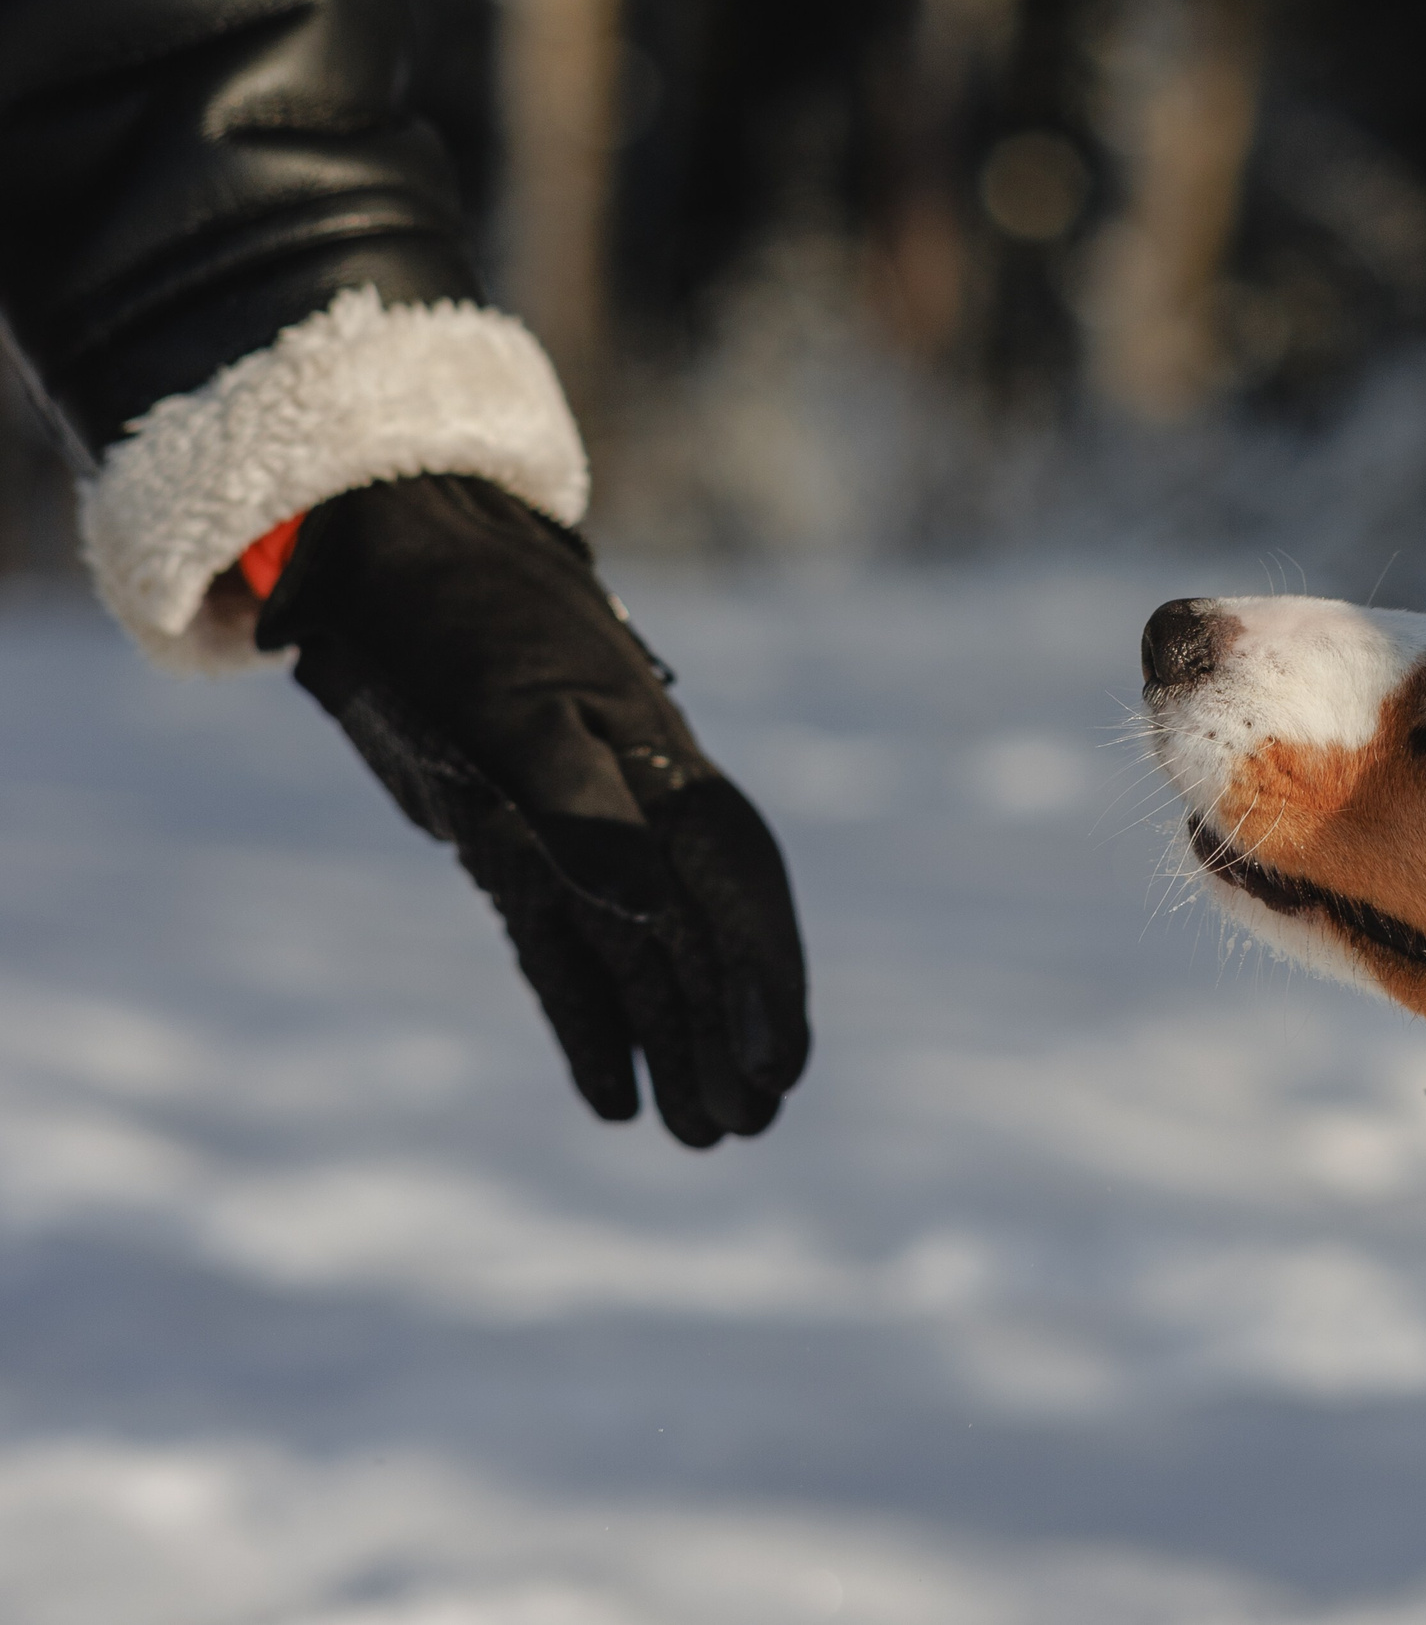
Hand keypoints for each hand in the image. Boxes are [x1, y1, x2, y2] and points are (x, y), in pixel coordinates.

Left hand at [256, 475, 809, 1145]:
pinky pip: (567, 949)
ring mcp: (580, 832)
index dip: (763, 980)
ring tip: (696, 1136)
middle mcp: (637, 810)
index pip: (734, 892)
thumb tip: (655, 924)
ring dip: (671, 1041)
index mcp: (662, 773)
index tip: (774, 1070)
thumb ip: (588, 820)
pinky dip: (590, 1019)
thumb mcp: (517, 718)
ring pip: (641, 957)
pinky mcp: (517, 846)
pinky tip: (609, 1091)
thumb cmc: (460, 626)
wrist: (391, 549)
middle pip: (701, 939)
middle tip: (743, 1126)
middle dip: (729, 1031)